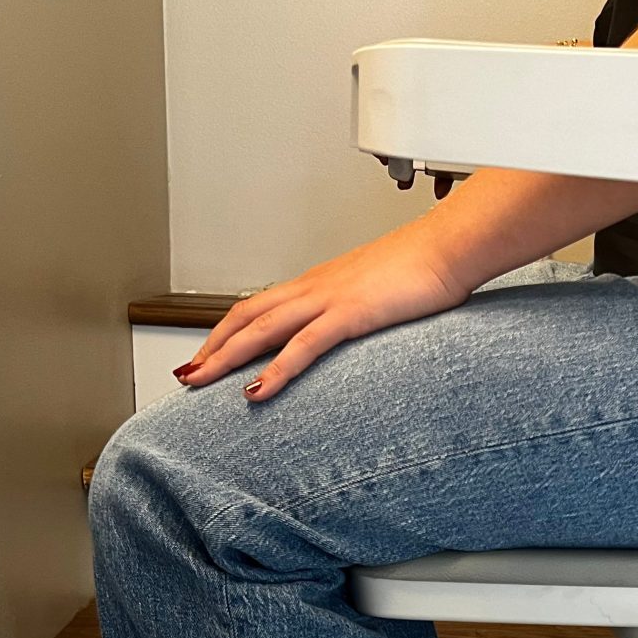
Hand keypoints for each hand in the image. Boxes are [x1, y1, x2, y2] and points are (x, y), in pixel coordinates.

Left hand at [173, 224, 469, 401]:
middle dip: (210, 347)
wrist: (450, 246)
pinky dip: (275, 370)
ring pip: (260, 329)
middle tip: (186, 375)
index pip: (258, 307)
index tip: (208, 354)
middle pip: (245, 317)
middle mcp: (314, 288)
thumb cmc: (425, 267)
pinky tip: (256, 391)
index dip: (227, 331)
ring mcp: (328, 299)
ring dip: (224, 357)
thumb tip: (353, 328)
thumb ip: (359, 311)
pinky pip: (302, 346)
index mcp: (319, 283)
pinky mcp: (349, 314)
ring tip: (199, 382)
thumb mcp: (381, 293)